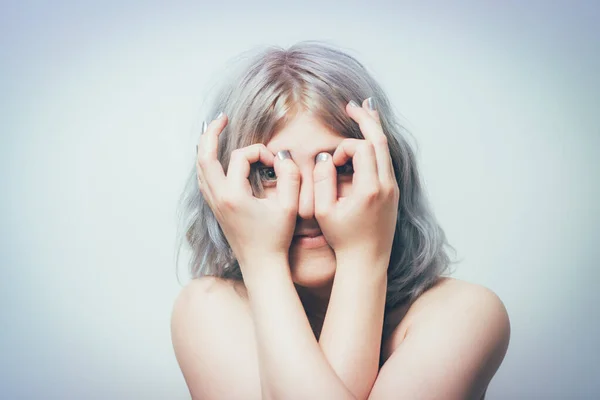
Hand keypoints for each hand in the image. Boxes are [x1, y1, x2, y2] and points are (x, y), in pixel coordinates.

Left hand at [196, 113, 300, 268]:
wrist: (261, 266)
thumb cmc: (276, 238)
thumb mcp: (289, 206)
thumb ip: (290, 176)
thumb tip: (282, 156)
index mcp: (233, 194)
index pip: (241, 156)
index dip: (260, 152)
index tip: (276, 163)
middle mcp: (217, 197)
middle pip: (204, 155)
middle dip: (211, 132)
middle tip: (221, 117)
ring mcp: (213, 204)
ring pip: (199, 168)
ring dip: (206, 147)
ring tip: (214, 131)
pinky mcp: (215, 209)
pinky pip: (203, 179)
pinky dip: (206, 163)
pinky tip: (215, 158)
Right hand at [313, 99, 399, 263]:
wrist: (367, 262)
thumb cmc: (343, 239)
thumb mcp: (323, 211)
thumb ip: (322, 180)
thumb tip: (326, 158)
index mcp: (370, 189)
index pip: (361, 149)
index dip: (343, 149)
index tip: (331, 165)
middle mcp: (386, 186)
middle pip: (380, 140)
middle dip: (366, 119)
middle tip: (353, 104)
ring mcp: (393, 189)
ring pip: (386, 149)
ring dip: (374, 130)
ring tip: (364, 112)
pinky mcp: (393, 193)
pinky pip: (386, 160)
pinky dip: (377, 145)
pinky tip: (370, 136)